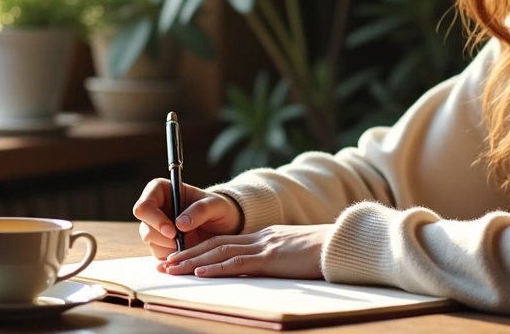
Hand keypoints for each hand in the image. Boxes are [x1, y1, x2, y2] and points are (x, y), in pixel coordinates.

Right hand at [132, 178, 242, 259]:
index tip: (172, 230)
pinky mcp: (162, 244)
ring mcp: (157, 227)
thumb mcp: (216, 205)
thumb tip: (180, 224)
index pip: (145, 204)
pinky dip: (172, 256)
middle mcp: (156, 208)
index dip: (154, 218)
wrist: (225, 226)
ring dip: (168, 247)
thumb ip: (200, 210)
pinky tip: (187, 251)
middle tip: (180, 242)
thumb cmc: (219, 209)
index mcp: (162, 191)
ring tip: (189, 244)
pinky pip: (159, 253)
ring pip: (150, 240)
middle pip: (144, 224)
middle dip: (161, 237)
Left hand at [158, 224, 332, 279]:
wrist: (344, 244)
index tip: (181, 258)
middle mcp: (260, 238)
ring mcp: (264, 246)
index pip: (225, 242)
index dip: (200, 249)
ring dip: (191, 261)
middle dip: (186, 254)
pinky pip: (237, 264)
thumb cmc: (326, 253)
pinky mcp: (271, 258)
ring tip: (170, 268)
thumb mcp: (296, 254)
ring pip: (219, 252)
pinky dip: (215, 268)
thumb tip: (267, 269)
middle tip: (164, 263)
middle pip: (215, 244)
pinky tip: (199, 272)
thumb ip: (279, 258)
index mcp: (265, 237)